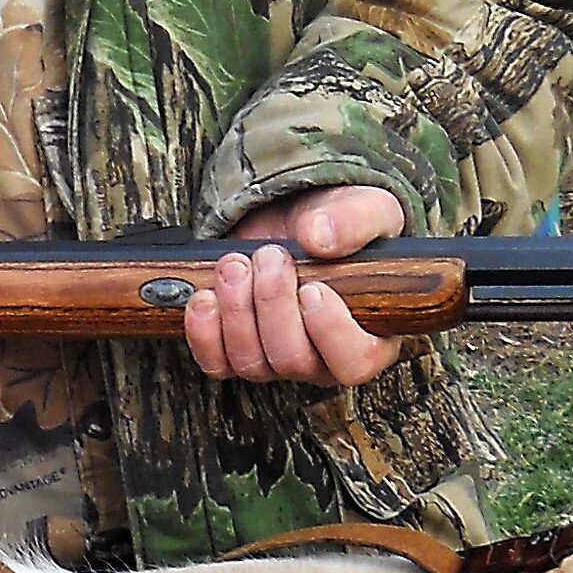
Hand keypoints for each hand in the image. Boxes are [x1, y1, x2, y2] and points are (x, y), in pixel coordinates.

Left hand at [181, 184, 409, 388]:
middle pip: (293, 360)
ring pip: (251, 362)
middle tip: (269, 256)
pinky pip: (216, 363)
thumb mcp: (363, 210)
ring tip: (235, 264)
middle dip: (273, 305)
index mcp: (369, 336)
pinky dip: (204, 332)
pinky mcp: (235, 352)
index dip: (331, 332)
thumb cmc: (338, 224)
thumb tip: (319, 237)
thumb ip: (353, 221)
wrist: (291, 219)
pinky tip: (206, 296)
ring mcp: (275, 360)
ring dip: (236, 310)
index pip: (354, 363)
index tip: (312, 289)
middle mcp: (322, 359)